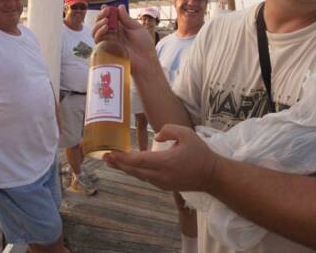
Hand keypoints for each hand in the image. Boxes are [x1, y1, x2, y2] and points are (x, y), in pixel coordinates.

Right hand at [92, 5, 158, 74]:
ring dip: (98, 23)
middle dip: (101, 16)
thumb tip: (119, 6)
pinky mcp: (107, 49)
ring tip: (106, 20)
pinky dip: (99, 32)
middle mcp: (113, 34)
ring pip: (96, 31)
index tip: (105, 6)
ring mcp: (109, 42)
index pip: (109, 18)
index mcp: (121, 28)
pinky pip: (97, 40)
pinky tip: (105, 27)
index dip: (105, 12)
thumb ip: (127, 19)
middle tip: (106, 11)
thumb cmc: (144, 46)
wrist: (146, 60)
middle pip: (100, 23)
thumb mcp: (137, 28)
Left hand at [103, 124, 217, 191]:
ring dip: (125, 169)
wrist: (211, 176)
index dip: (122, 157)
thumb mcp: (187, 134)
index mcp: (165, 162)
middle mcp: (161, 175)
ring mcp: (162, 182)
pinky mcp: (164, 186)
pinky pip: (146, 178)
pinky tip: (129, 167)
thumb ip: (169, 130)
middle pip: (134, 170)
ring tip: (112, 162)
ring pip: (138, 175)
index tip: (110, 153)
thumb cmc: (200, 153)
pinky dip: (135, 172)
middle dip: (118, 163)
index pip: (138, 160)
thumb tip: (157, 137)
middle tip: (104, 157)